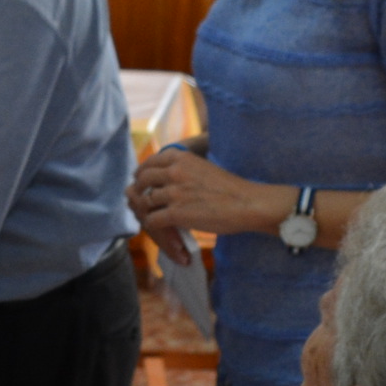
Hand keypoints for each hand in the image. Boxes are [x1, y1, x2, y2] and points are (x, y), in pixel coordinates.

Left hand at [129, 146, 282, 237]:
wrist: (247, 203)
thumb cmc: (230, 188)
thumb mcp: (203, 167)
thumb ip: (184, 169)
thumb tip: (168, 176)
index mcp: (182, 158)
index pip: (151, 162)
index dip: (142, 171)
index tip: (140, 179)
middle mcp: (175, 172)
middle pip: (143, 179)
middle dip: (138, 189)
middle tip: (139, 198)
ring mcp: (174, 192)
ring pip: (145, 201)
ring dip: (146, 210)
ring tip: (150, 216)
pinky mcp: (176, 213)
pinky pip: (152, 219)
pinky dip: (152, 225)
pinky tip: (159, 228)